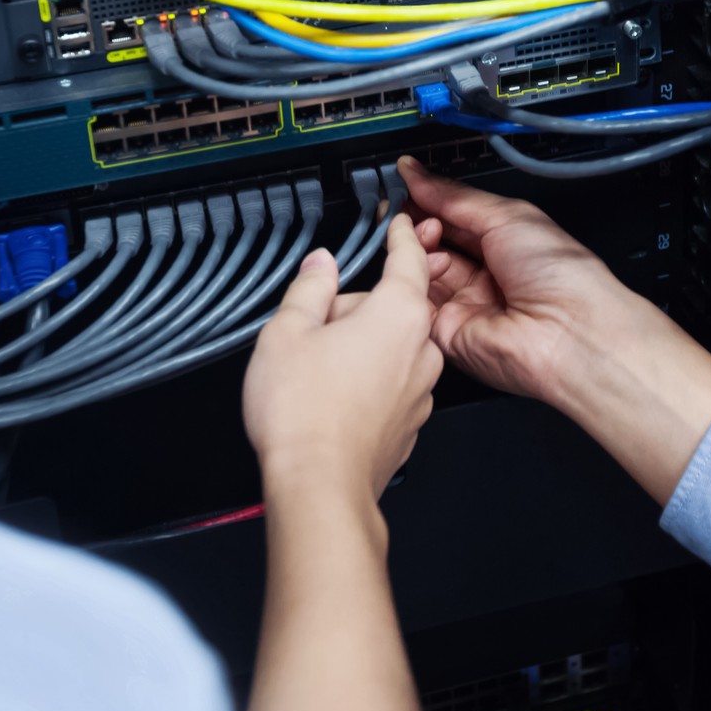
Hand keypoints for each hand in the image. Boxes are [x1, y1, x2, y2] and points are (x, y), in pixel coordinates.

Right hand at [244, 214, 444, 502]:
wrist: (320, 487)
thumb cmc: (304, 413)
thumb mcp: (289, 330)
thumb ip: (310, 288)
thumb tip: (321, 264)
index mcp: (399, 315)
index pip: (409, 258)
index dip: (401, 236)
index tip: (399, 223)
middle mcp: (421, 350)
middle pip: (392, 307)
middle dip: (356, 309)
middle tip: (312, 329)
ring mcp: (421, 391)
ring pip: (391, 348)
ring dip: (361, 347)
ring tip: (316, 371)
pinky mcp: (410, 423)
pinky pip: (391, 384)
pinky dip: (367, 382)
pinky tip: (332, 399)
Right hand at [401, 157, 710, 503]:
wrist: (571, 332)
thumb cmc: (561, 275)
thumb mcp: (507, 215)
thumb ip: (455, 197)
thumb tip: (417, 172)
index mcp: (506, 243)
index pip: (455, 217)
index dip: (428, 200)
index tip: (404, 183)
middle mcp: (485, 275)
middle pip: (434, 244)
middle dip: (417, 222)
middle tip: (404, 207)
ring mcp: (465, 304)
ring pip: (420, 270)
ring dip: (414, 246)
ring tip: (418, 232)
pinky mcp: (448, 333)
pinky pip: (415, 302)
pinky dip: (409, 277)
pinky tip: (414, 258)